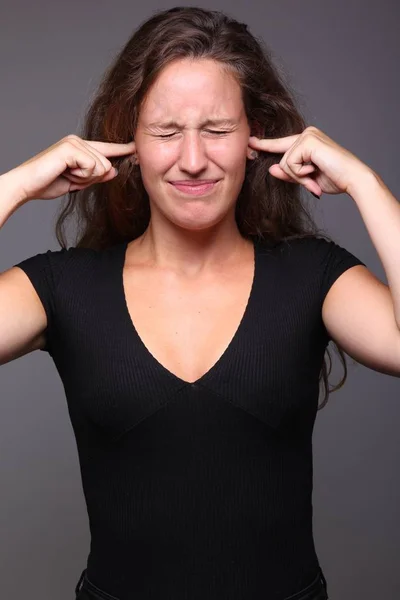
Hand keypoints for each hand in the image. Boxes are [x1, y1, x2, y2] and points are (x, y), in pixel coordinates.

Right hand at [6, 135, 136, 201]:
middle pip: (106, 165)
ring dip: (84, 178)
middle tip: (71, 178)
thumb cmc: (49, 183)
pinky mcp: (70, 148)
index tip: (137, 148)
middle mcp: (78, 141)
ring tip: (66, 175)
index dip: (123, 150)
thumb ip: (96, 176)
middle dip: (91, 179)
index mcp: (80, 147)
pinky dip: (80, 176)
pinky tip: (65, 172)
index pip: (107, 149)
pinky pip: (92, 167)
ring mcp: (74, 142)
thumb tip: (114, 170)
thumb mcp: (78, 182)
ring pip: (100, 167)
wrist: (28, 186)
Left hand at [248, 126, 371, 196]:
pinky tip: (315, 170)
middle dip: (294, 176)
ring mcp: (308, 135)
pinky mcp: (308, 141)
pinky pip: (290, 163)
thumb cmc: (334, 178)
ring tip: (315, 176)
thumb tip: (272, 169)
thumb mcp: (306, 177)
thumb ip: (289, 173)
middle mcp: (307, 133)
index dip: (265, 144)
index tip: (250, 142)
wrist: (352, 179)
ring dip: (298, 176)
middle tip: (312, 180)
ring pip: (285, 162)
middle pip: (282, 159)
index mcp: (307, 139)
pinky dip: (301, 173)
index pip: (281, 143)